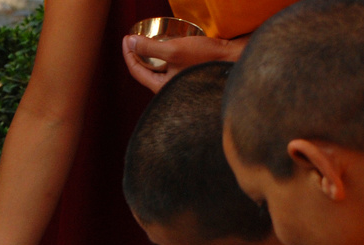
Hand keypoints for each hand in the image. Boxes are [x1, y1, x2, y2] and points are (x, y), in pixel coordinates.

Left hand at [121, 34, 243, 93]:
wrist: (236, 61)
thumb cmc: (206, 59)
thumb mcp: (174, 50)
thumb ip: (150, 47)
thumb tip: (130, 42)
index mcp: (162, 88)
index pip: (137, 71)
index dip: (129, 54)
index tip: (126, 37)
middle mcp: (169, 88)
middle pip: (146, 70)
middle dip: (138, 53)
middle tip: (135, 37)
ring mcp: (179, 81)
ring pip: (159, 67)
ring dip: (152, 53)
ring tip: (149, 38)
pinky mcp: (189, 73)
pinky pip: (171, 65)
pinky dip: (166, 54)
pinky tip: (169, 43)